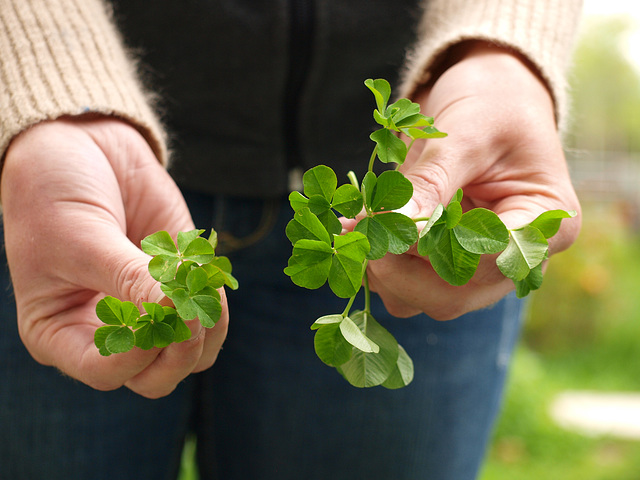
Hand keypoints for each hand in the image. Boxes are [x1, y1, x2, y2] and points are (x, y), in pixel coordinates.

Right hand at [1, 116, 227, 397]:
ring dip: (205, 323)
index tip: (156, 316)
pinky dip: (214, 298)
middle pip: (157, 376)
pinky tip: (203, 270)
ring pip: (193, 352)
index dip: (136, 356)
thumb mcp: (83, 239)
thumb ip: (129, 279)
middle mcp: (108, 332)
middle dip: (179, 350)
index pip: (107, 372)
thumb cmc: (56, 194)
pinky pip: (210, 313)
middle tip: (187, 309)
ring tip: (194, 279)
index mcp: (61, 333)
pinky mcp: (177, 285)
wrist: (82, 148)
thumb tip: (177, 312)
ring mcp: (147, 310)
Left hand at [366, 42, 580, 319]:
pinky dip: (377, 265)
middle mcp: (515, 259)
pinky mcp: (445, 264)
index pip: (488, 259)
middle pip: (454, 295)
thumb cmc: (491, 107)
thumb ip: (432, 182)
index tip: (388, 221)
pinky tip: (359, 230)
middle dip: (399, 269)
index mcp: (544, 224)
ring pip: (424, 299)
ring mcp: (478, 268)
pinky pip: (407, 286)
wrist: (487, 100)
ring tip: (355, 226)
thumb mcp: (466, 135)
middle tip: (360, 229)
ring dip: (382, 271)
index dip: (434, 249)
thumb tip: (393, 224)